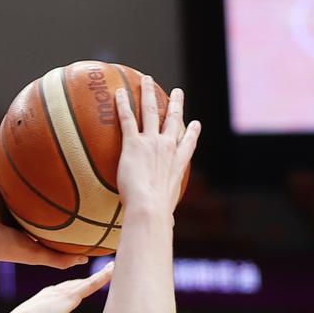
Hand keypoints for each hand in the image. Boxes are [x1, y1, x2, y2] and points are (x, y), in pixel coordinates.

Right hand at [0, 159, 95, 269]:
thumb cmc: (4, 247)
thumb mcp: (37, 255)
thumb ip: (60, 259)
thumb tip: (86, 261)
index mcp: (23, 227)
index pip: (45, 217)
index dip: (59, 210)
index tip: (78, 201)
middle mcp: (13, 210)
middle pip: (35, 195)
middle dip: (48, 185)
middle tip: (69, 171)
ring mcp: (2, 196)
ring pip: (19, 179)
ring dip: (29, 167)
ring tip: (44, 149)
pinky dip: (3, 153)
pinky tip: (13, 136)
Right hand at [2, 265, 115, 312]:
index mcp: (47, 300)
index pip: (65, 291)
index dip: (77, 287)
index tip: (86, 284)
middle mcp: (55, 292)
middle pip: (78, 283)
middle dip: (91, 278)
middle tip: (107, 270)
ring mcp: (62, 292)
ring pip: (87, 281)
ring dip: (102, 274)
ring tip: (114, 266)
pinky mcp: (70, 296)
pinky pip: (91, 284)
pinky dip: (102, 277)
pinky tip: (113, 271)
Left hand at [113, 76, 199, 218]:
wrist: (150, 208)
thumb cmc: (157, 216)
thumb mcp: (166, 213)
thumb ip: (165, 217)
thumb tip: (165, 232)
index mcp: (178, 163)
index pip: (188, 144)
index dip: (192, 132)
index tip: (195, 123)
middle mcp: (168, 148)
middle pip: (173, 119)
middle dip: (176, 103)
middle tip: (177, 91)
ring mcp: (152, 143)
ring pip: (151, 111)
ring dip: (149, 93)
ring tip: (146, 80)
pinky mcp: (134, 144)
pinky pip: (127, 119)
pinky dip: (123, 104)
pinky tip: (118, 92)